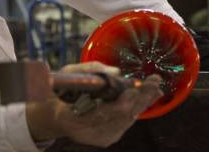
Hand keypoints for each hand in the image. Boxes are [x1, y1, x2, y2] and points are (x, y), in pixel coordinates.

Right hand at [25, 61, 162, 147]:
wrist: (54, 116)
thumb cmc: (58, 92)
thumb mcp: (66, 75)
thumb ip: (89, 71)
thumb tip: (115, 72)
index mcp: (71, 119)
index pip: (101, 113)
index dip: (121, 103)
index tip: (135, 90)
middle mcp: (86, 133)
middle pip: (120, 117)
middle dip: (139, 99)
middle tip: (153, 83)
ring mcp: (98, 138)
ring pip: (127, 121)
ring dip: (142, 103)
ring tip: (154, 87)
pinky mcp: (107, 138)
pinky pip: (126, 123)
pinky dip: (137, 109)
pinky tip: (146, 97)